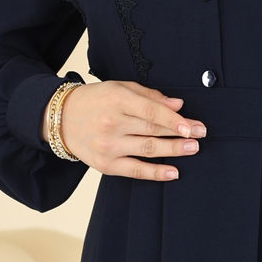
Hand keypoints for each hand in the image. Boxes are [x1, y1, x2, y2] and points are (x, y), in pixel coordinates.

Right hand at [42, 80, 206, 179]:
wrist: (62, 118)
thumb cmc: (96, 100)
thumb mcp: (120, 88)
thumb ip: (150, 96)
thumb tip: (178, 105)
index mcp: (117, 100)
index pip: (151, 111)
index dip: (175, 120)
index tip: (193, 125)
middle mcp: (112, 124)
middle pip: (153, 130)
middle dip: (180, 134)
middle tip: (200, 135)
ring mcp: (108, 146)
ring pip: (148, 149)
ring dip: (174, 151)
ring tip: (192, 148)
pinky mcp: (105, 164)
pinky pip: (135, 170)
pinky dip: (156, 173)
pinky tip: (173, 172)